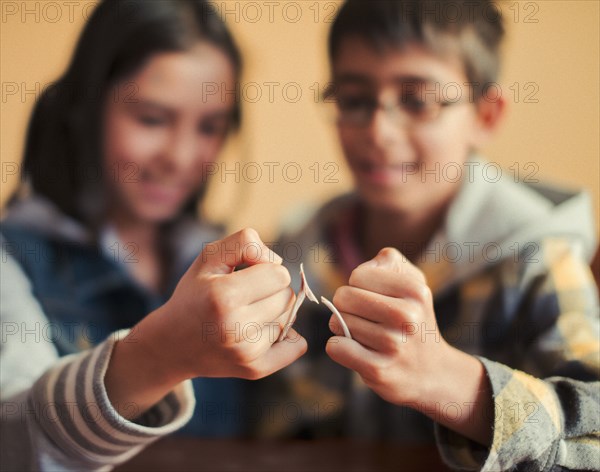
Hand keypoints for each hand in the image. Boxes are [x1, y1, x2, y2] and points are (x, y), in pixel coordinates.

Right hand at [105, 228, 306, 417]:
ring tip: (246, 316)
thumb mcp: (210, 257)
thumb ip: (244, 242)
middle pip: (287, 297)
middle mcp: (235, 327)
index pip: (279, 274)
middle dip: (271, 291)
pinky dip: (287, 338)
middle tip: (245, 297)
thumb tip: (277, 261)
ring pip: (290, 319)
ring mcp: (246, 352)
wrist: (172, 343)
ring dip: (274, 313)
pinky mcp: (255, 369)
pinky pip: (297, 346)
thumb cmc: (196, 294)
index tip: (247, 276)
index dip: (266, 270)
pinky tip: (262, 333)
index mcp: (223, 296)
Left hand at [326, 247, 492, 444]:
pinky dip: (338, 347)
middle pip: (343, 297)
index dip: (358, 286)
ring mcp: (393, 346)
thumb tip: (363, 271)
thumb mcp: (412, 282)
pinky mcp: (378, 371)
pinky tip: (356, 351)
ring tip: (366, 336)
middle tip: (364, 318)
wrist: (432, 372)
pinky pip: (335, 347)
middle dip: (346, 306)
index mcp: (415, 290)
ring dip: (344, 328)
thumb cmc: (412, 318)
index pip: (358, 276)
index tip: (372, 298)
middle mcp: (407, 317)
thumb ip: (388, 261)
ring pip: (337, 322)